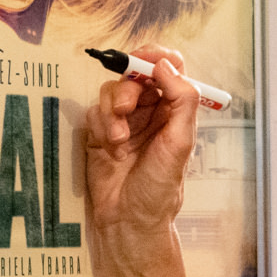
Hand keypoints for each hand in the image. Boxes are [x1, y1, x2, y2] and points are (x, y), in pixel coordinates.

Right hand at [82, 43, 199, 276]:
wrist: (128, 220)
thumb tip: (166, 65)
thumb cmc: (159, 189)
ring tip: (119, 140)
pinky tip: (111, 148)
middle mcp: (150, 111)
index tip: (144, 59)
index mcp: (174, 110)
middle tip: (127, 109)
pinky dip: (101, 126)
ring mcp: (124, 121)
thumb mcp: (180, 143)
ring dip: (112, 112)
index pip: (168, 68)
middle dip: (128, 88)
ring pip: (111, 91)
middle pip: (134, 75)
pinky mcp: (100, 132)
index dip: (156, 56)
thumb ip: (181, 100)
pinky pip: (94, 111)